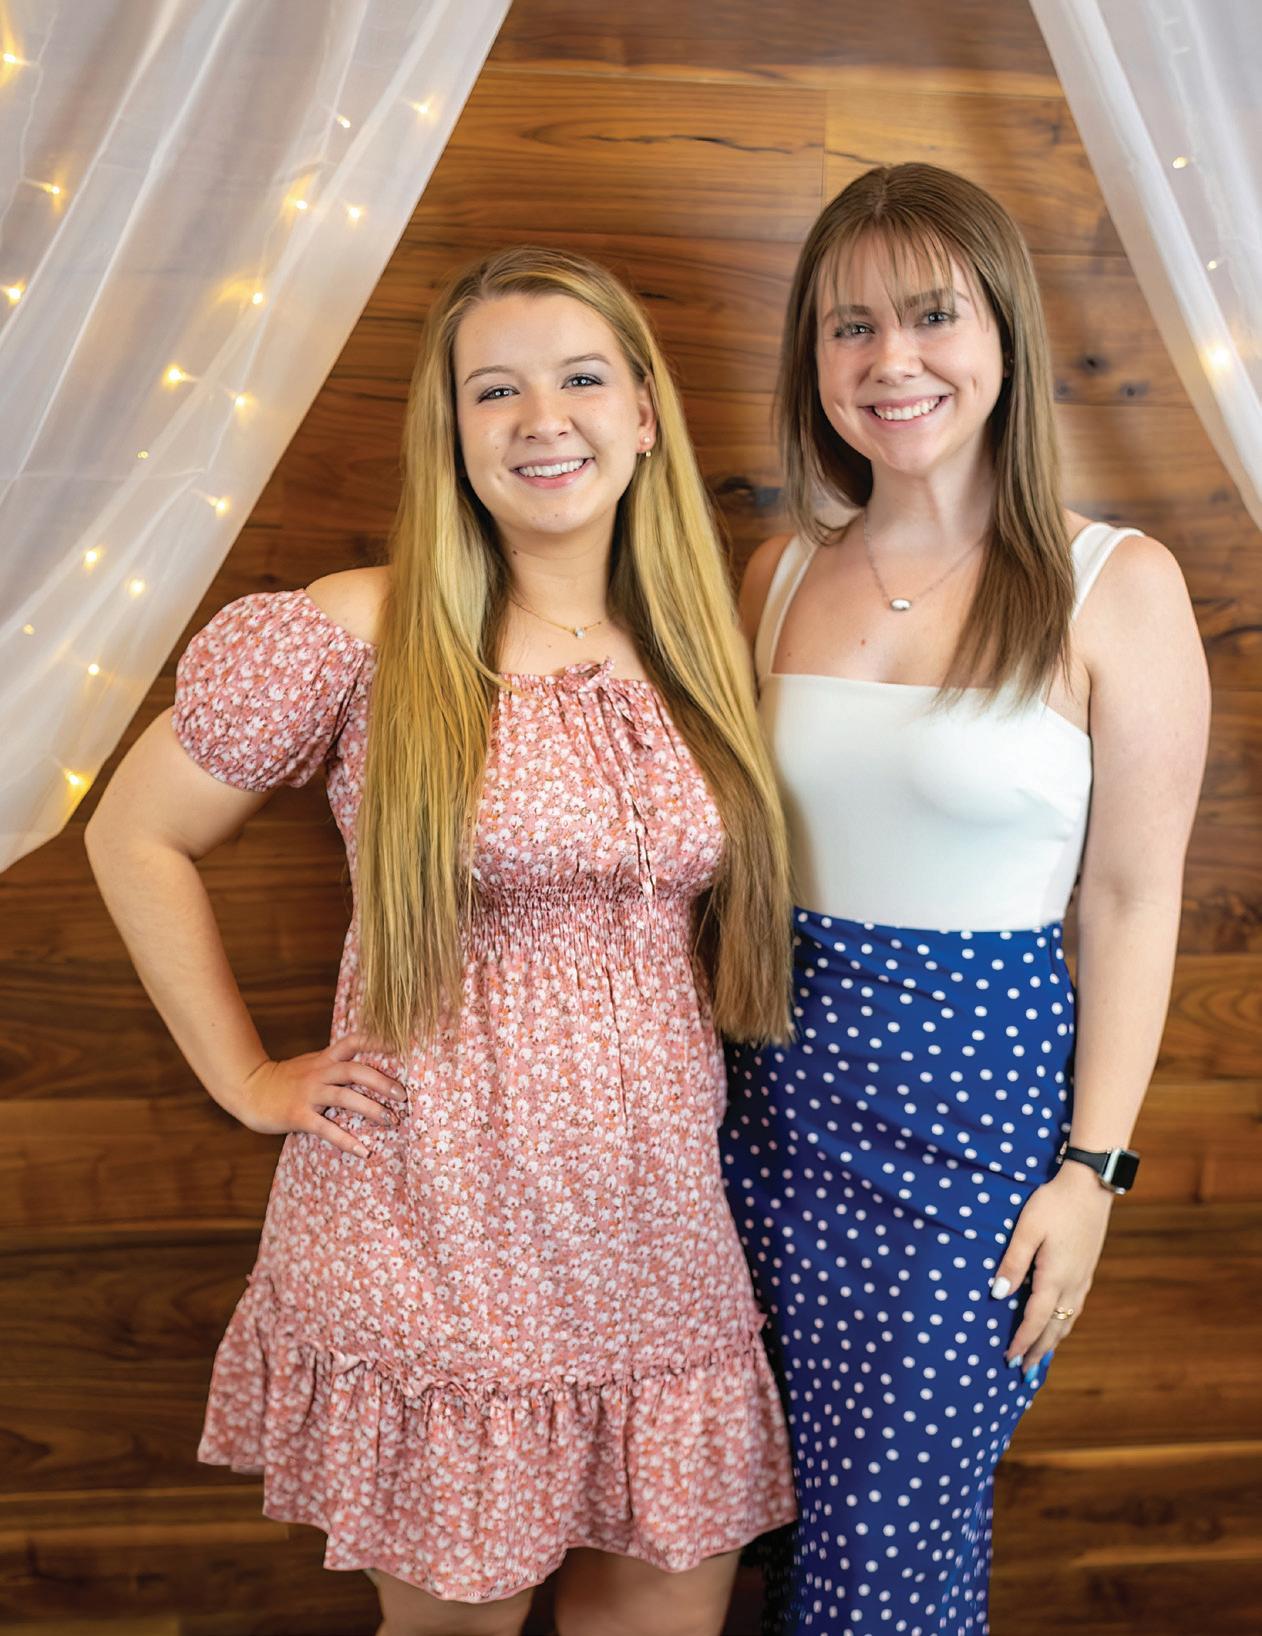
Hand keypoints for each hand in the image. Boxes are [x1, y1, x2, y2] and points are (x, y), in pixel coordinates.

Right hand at [231, 1032, 405, 1157]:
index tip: (401, 1046)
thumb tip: (365, 1069)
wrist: (247, 1089)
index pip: (354, 1042)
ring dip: (372, 1109)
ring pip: (345, 1097)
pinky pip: (326, 1128)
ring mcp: (308, 1094)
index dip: (377, 1041)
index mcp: (324, 1059)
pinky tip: (362, 1151)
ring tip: (392, 1120)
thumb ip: (333, 1065)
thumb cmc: (283, 1080)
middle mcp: (319, 1073)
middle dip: (383, 1082)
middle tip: (404, 1095)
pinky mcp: (298, 1115)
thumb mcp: (310, 1064)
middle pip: (355, 1070)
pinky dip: (346, 1140)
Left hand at [990, 1160, 1113, 1381]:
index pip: (1035, 1320)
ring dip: (1053, 1341)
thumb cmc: (1053, 1204)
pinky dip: (1064, 1324)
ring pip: (1068, 1320)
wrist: (1090, 1187)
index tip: (1008, 1358)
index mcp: (1054, 1278)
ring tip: (1040, 1357)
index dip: (1021, 1341)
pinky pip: (1075, 1308)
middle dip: (1038, 1351)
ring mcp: (1083, 1279)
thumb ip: (1012, 1263)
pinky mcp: (1087, 1270)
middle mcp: (1072, 1285)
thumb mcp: (1026, 1230)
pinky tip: (1059, 1324)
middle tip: (1024, 1372)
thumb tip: (998, 1296)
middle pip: (1055, 1328)